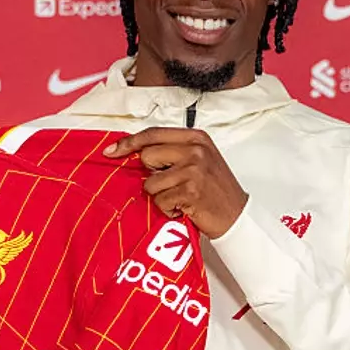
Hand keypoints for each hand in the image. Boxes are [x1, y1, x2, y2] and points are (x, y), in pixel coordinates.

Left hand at [104, 128, 247, 236]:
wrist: (237, 215)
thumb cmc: (216, 189)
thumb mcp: (200, 159)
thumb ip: (173, 151)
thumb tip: (137, 152)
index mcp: (196, 138)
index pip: (153, 134)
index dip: (129, 142)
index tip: (112, 150)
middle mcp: (195, 150)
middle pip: (147, 156)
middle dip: (152, 174)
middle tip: (171, 184)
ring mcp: (193, 169)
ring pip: (151, 183)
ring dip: (161, 196)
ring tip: (181, 197)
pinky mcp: (189, 191)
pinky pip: (159, 200)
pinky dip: (168, 209)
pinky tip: (184, 207)